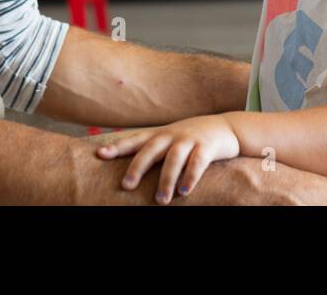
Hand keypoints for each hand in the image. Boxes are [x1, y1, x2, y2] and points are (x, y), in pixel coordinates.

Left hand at [96, 114, 240, 202]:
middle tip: (126, 186)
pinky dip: (191, 176)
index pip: (135, 140)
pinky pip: (198, 162)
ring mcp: (190, 139)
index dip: (117, 146)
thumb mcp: (170, 139)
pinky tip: (185, 191)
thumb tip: (128, 170)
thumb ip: (152, 150)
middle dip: (137, 167)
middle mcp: (172, 135)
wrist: (226, 127)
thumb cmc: (192, 138)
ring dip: (166, 179)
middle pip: (151, 149)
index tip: (100, 154)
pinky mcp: (207, 146)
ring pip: (174, 158)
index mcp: (160, 135)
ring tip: (160, 200)